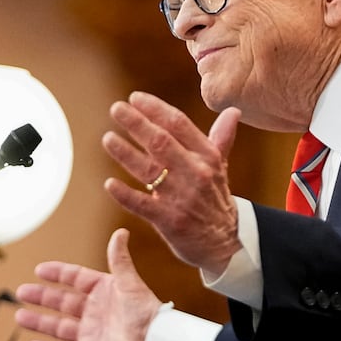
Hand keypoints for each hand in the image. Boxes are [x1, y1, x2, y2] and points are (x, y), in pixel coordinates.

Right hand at [15, 228, 160, 340]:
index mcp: (104, 291)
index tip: (40, 270)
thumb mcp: (129, 283)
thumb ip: (120, 259)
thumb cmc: (148, 313)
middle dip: (41, 297)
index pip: (75, 279)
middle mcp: (95, 312)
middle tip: (22, 292)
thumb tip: (120, 232)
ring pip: (58, 327)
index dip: (57, 274)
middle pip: (62, 303)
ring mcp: (91, 334)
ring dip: (39, 322)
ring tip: (20, 316)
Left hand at [104, 92, 241, 274]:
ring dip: (125, 152)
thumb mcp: (221, 167)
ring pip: (148, 169)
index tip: (135, 98)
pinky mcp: (169, 221)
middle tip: (116, 109)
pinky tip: (109, 184)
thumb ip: (221, 138)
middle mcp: (196, 173)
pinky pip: (142, 204)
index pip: (179, 124)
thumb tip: (233, 111)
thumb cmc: (215, 199)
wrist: (225, 243)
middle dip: (136, 123)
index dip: (155, 109)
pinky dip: (124, 194)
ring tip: (107, 138)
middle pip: (161, 141)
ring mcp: (182, 197)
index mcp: (208, 156)